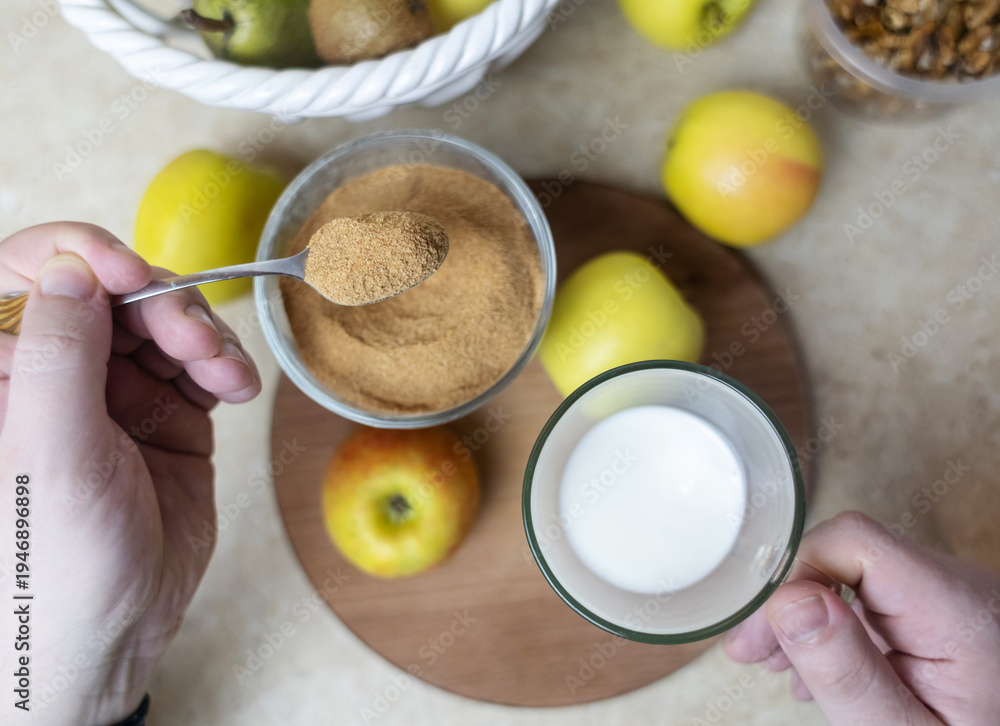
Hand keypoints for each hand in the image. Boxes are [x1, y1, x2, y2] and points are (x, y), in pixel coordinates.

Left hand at [0, 223, 261, 724]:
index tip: (126, 270)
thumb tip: (73, 270)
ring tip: (221, 371)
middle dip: (157, 304)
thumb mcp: (48, 457)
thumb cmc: (50, 569)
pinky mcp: (164, 415)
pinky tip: (234, 386)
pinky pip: (199, 363)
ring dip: (200, 335)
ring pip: (160, 322)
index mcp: (0, 375)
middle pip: (107, 293)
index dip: (74, 257)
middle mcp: (52, 375)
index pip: (23, 278)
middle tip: (189, 337)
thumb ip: (59, 357)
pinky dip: (223, 365)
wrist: (111, 640)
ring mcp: (111, 393)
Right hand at [725, 511, 999, 724]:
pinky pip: (877, 599)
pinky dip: (837, 628)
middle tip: (754, 655)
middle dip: (792, 601)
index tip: (762, 632)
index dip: (794, 574)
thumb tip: (788, 600)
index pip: (853, 541)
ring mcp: (954, 598)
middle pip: (848, 557)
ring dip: (808, 617)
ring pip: (856, 576)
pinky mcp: (945, 614)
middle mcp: (960, 588)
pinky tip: (821, 670)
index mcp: (957, 611)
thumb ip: (848, 673)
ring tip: (781, 668)